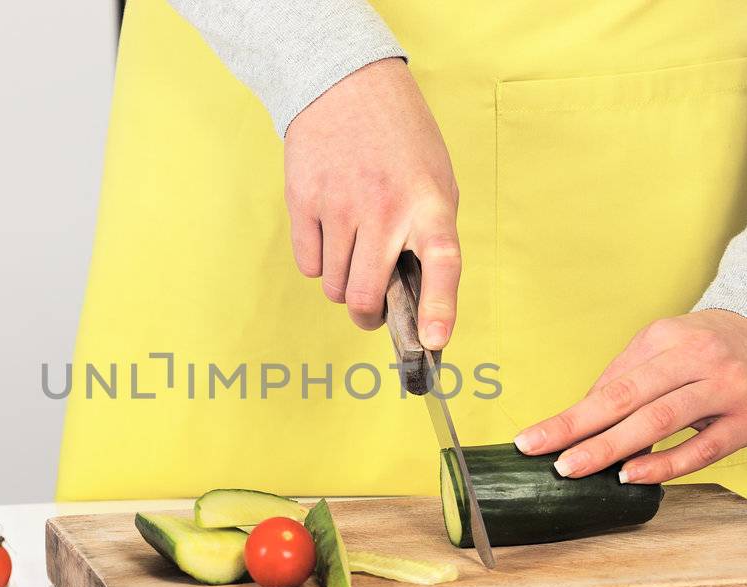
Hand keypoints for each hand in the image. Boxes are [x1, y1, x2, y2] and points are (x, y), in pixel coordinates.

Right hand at [284, 58, 460, 348]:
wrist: (347, 84)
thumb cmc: (400, 140)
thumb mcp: (435, 181)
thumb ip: (429, 236)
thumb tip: (418, 302)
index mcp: (430, 204)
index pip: (442, 263)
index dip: (440, 308)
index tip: (434, 342)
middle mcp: (385, 208)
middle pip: (366, 297)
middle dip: (369, 317)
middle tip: (373, 312)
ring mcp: (340, 206)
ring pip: (335, 288)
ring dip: (344, 285)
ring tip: (354, 251)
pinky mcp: (304, 201)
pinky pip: (309, 265)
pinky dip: (319, 262)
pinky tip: (330, 232)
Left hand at [513, 310, 746, 483]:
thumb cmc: (713, 347)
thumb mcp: (669, 346)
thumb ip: (628, 377)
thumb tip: (580, 417)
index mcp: (666, 338)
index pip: (610, 385)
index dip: (570, 416)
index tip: (533, 439)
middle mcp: (695, 358)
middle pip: (627, 398)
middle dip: (580, 431)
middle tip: (547, 458)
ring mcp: (725, 388)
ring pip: (660, 420)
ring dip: (614, 447)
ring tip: (576, 468)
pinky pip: (702, 447)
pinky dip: (665, 463)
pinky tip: (633, 476)